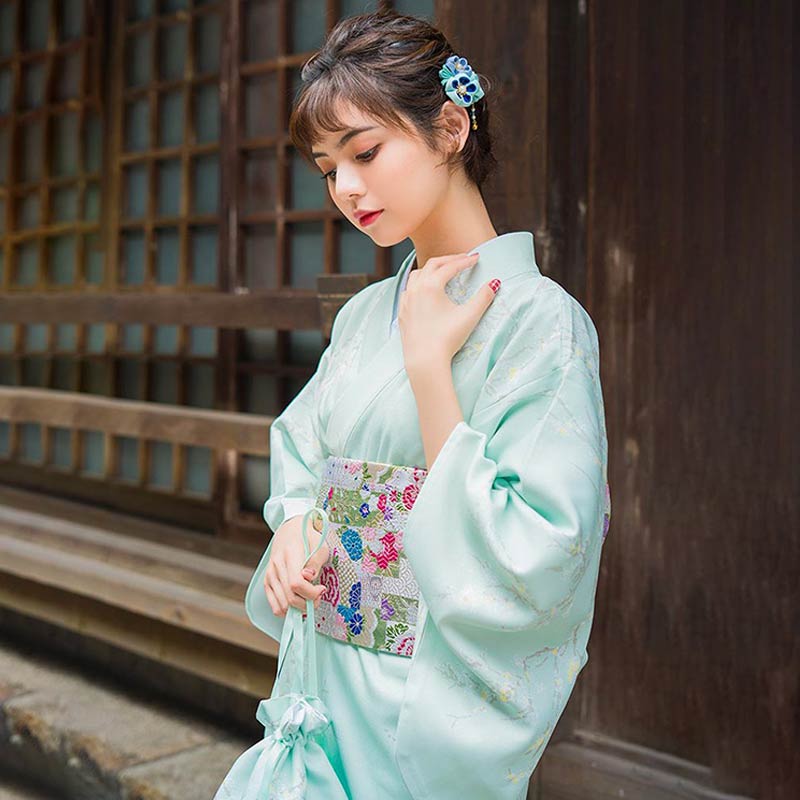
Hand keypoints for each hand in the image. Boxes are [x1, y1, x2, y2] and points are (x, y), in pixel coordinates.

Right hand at [263, 513, 329, 616]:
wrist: (290, 530)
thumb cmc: (309, 538)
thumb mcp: (320, 546)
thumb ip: (315, 563)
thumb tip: (309, 578)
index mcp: (290, 554)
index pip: (296, 583)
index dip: (311, 592)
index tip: (322, 589)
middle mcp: (276, 566)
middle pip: (290, 597)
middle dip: (308, 603)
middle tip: (318, 597)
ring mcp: (270, 575)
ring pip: (282, 605)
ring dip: (299, 608)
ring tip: (308, 598)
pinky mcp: (267, 582)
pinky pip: (275, 606)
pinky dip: (288, 610)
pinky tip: (298, 601)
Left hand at [398, 252, 499, 374]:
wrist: (424, 361)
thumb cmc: (447, 338)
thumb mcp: (469, 316)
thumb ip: (483, 297)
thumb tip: (495, 283)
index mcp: (430, 285)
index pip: (450, 267)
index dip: (465, 261)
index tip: (476, 258)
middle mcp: (415, 289)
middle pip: (432, 265)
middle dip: (449, 260)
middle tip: (463, 260)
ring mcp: (406, 301)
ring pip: (416, 276)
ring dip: (431, 270)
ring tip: (443, 271)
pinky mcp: (402, 313)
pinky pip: (408, 290)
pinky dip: (418, 284)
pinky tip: (424, 291)